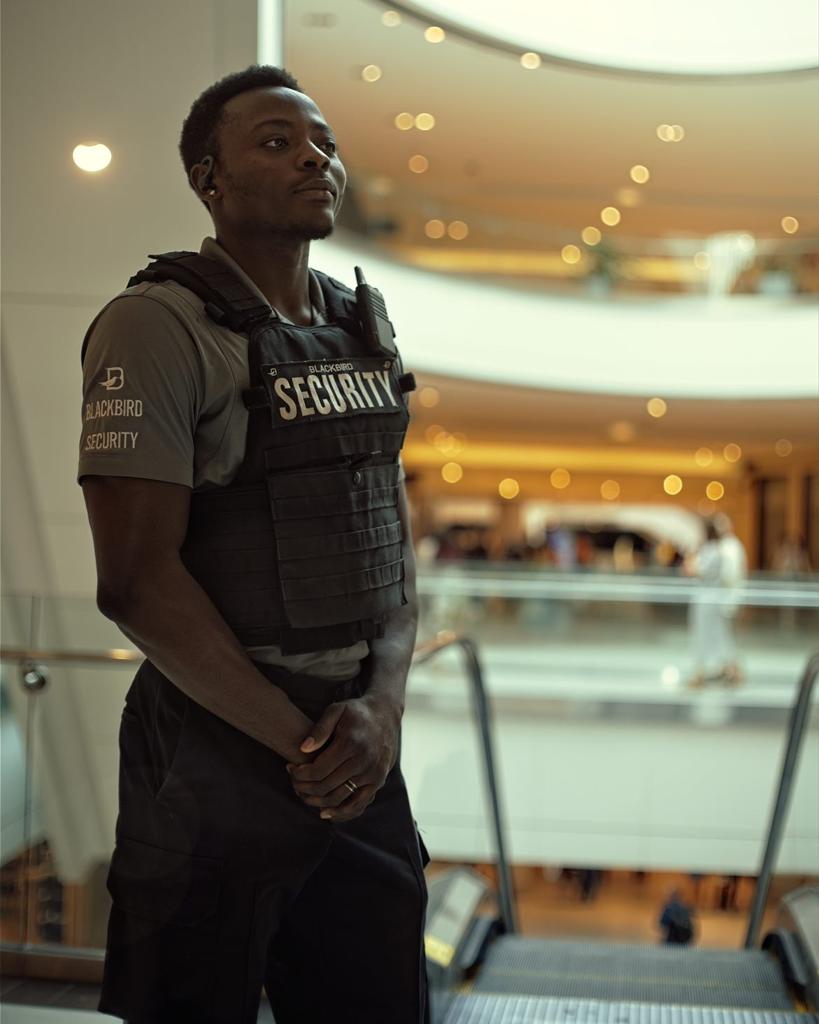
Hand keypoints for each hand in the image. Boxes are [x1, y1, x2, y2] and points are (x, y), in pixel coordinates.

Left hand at [286, 694, 400, 822]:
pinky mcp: (378, 781)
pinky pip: (358, 805)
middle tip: (294, 783)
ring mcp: (372, 773)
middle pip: (326, 786)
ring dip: (317, 802)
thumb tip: (303, 748)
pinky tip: (324, 813)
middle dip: (304, 788)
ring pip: (339, 798)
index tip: (290, 768)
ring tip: (304, 795)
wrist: (385, 715)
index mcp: (351, 743)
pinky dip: (340, 813)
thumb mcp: (337, 710)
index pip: (318, 769)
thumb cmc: (356, 712)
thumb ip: (320, 729)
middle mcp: (364, 761)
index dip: (300, 774)